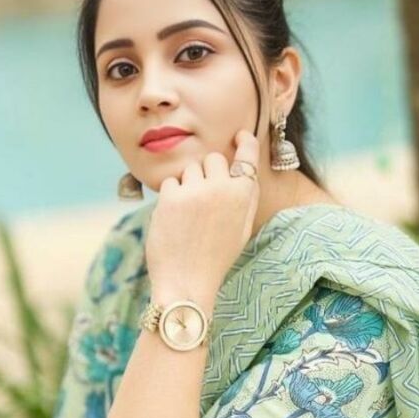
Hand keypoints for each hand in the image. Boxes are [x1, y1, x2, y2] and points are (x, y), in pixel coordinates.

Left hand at [145, 129, 260, 307]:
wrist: (187, 282)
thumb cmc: (216, 257)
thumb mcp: (242, 227)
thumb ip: (244, 195)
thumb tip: (242, 166)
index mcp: (243, 195)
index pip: (247, 156)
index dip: (244, 142)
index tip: (239, 136)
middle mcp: (221, 187)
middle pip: (213, 158)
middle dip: (208, 171)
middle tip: (205, 197)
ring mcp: (195, 191)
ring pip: (189, 169)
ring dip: (188, 184)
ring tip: (190, 214)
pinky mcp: (170, 197)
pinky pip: (170, 183)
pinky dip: (171, 196)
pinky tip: (176, 219)